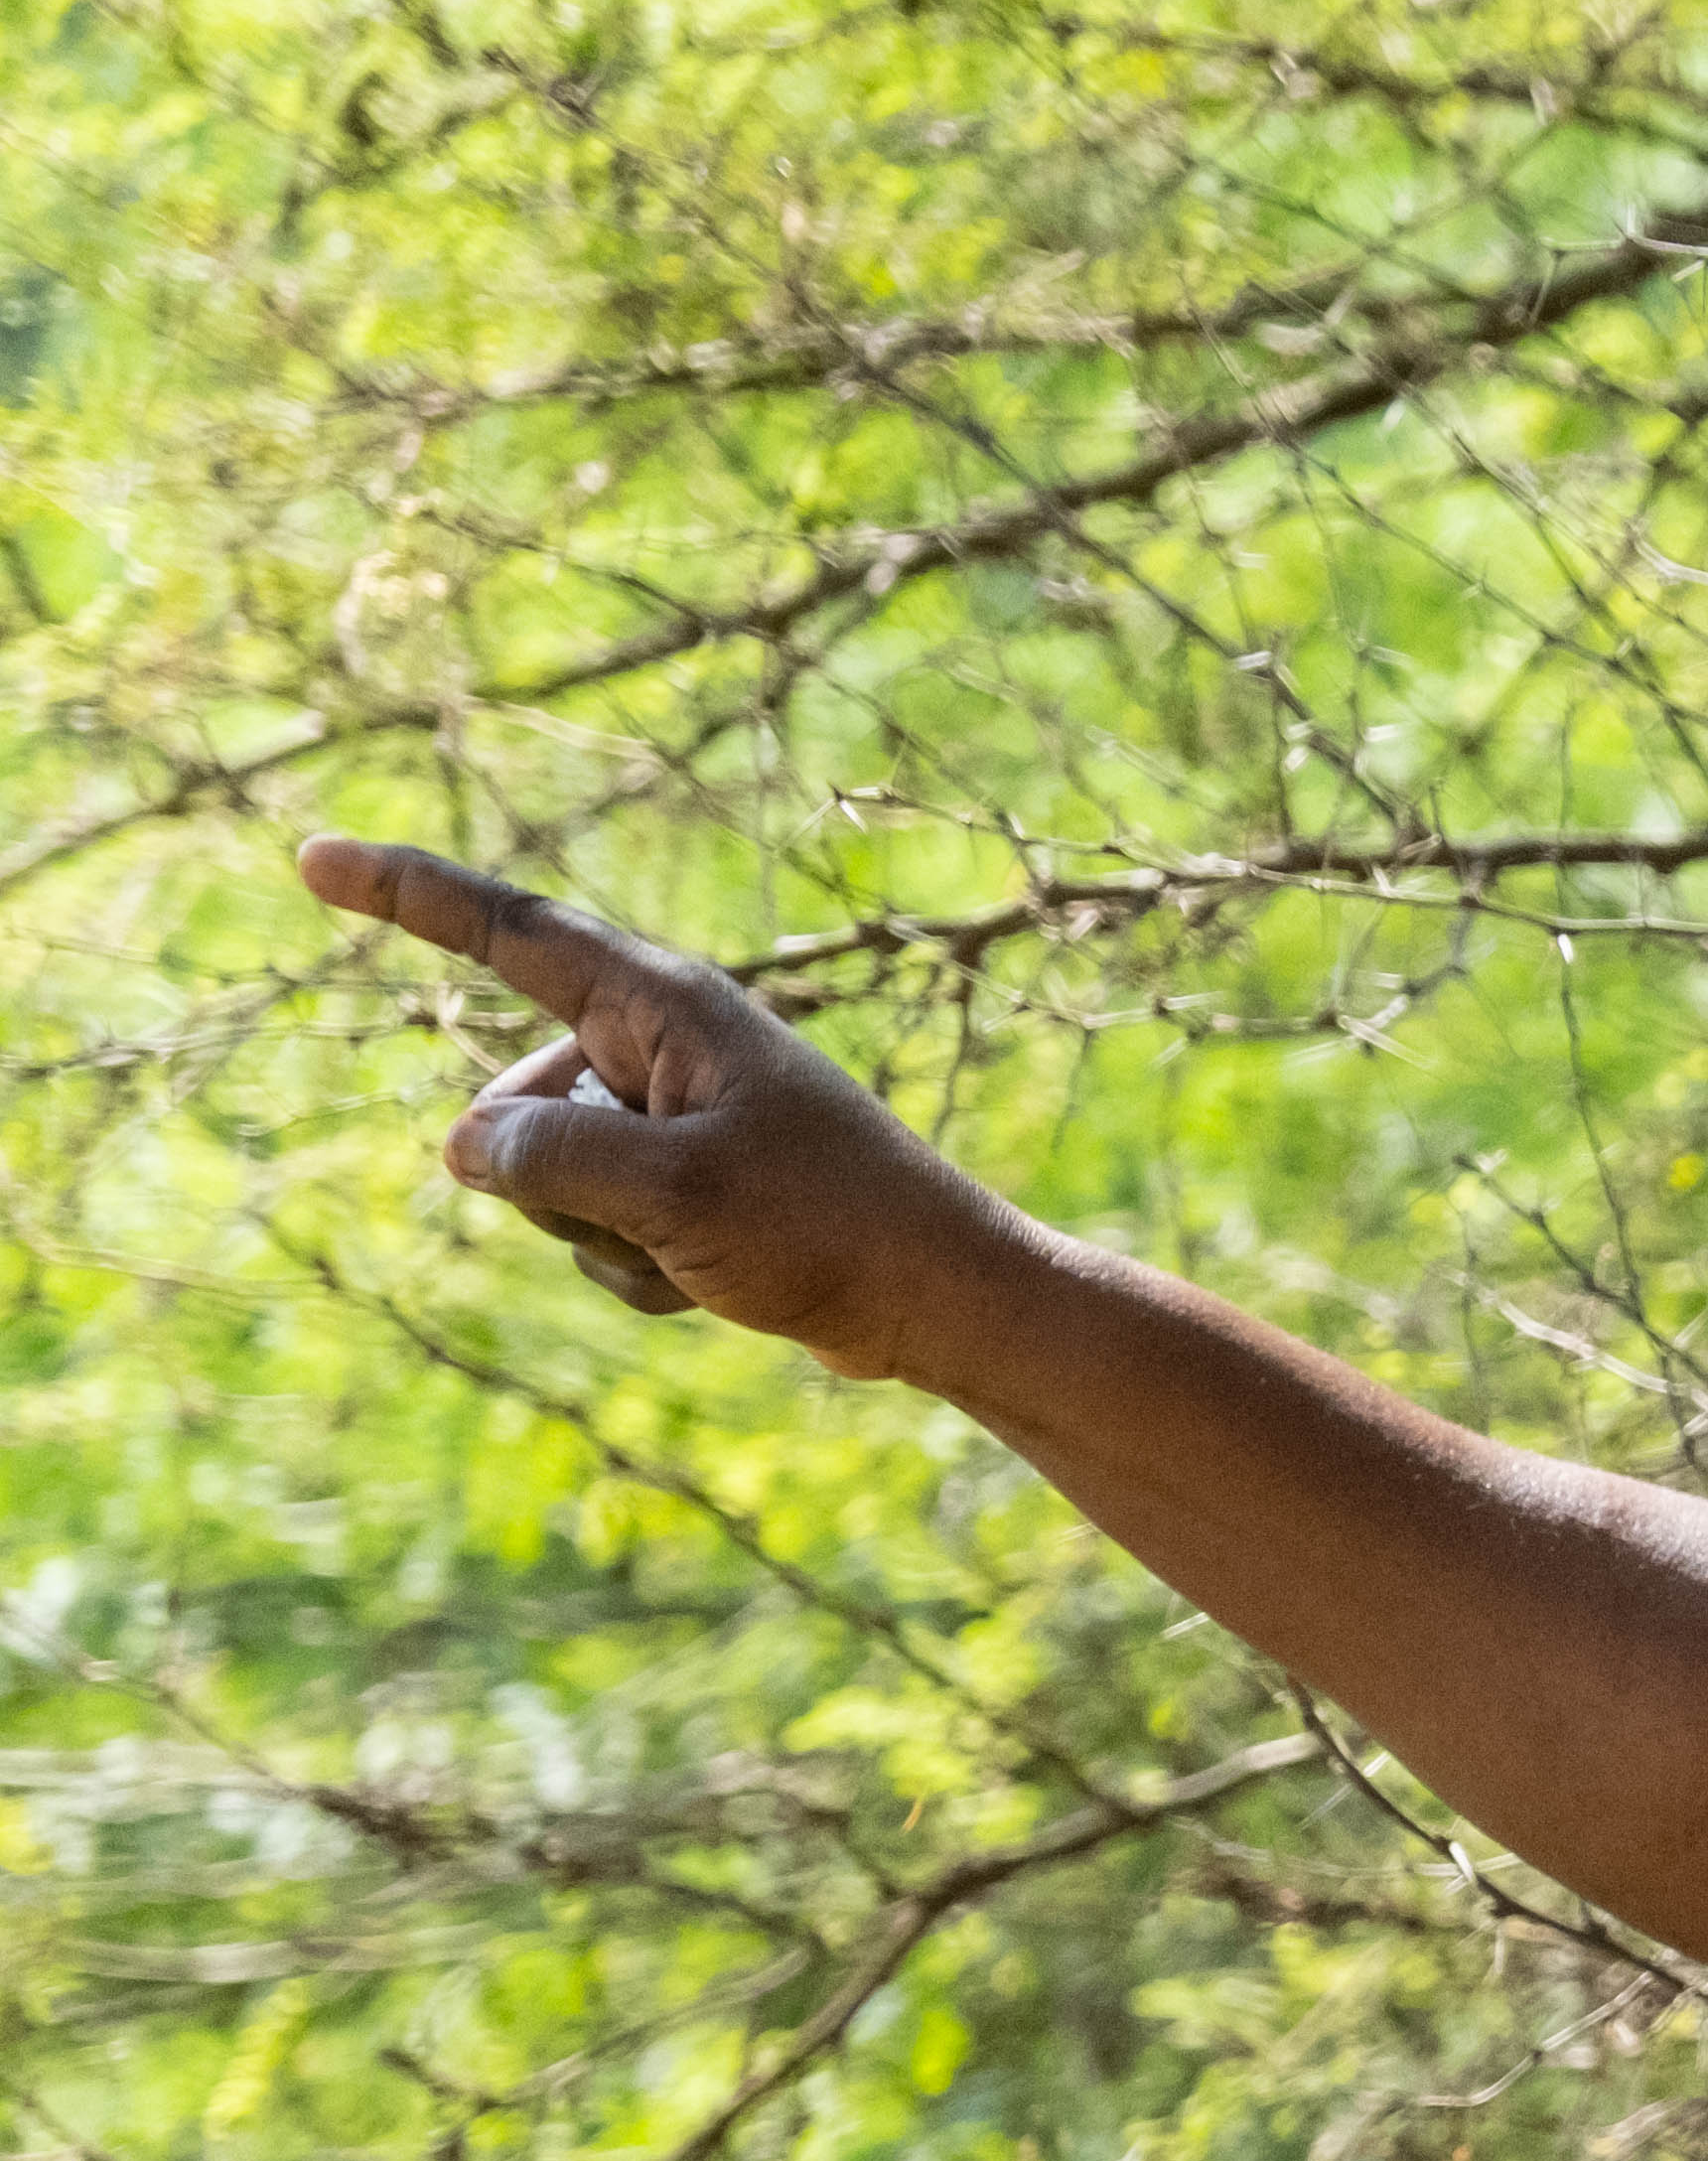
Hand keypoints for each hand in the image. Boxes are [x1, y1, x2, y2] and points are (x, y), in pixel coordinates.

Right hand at [300, 834, 1034, 1386]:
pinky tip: (723, 1281)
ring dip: (603, 1237)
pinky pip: (602, 1232)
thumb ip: (549, 1154)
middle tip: (661, 1210)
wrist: (939, 1300)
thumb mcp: (671, 1188)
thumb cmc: (828, 1225)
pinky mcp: (684, 1186)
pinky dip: (642, 1269)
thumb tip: (462, 1144)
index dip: (407, 897)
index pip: (510, 935)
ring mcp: (670, 1120)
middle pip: (513, 1104)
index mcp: (664, 1008)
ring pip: (549, 1181)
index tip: (316, 860)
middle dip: (547, 1179)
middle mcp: (660, 1049)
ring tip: (712, 1247)